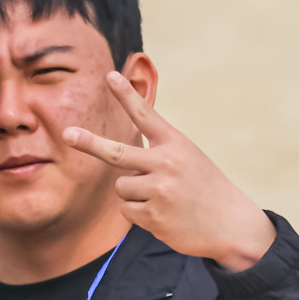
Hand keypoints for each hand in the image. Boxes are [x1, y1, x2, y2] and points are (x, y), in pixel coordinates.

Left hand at [63, 73, 274, 270]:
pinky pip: (127, 210)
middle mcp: (166, 163)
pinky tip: (164, 215)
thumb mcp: (188, 159)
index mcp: (176, 143)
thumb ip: (158, 153)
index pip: (146, 115)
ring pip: (121, 186)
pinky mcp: (153, 216)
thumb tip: (118, 161)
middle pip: (116, 153)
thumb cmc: (205, 188)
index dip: (126, 95)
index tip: (110, 75)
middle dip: (89, 143)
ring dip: (134, 193)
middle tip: (67, 134)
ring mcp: (159, 190)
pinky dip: (140, 214)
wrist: (231, 224)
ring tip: (163, 199)